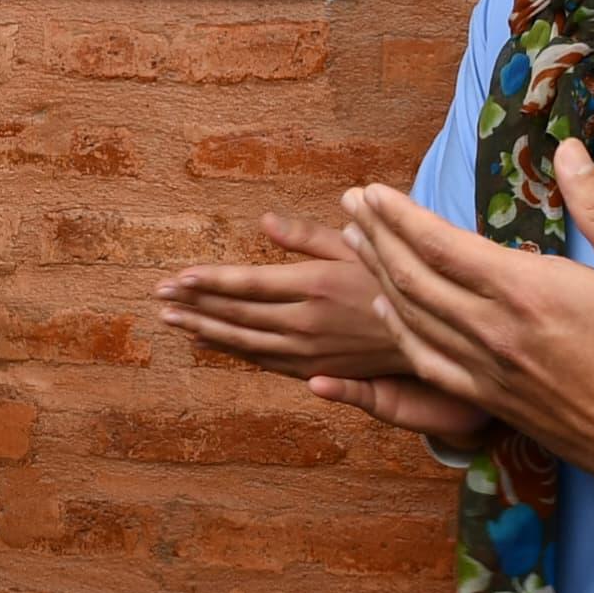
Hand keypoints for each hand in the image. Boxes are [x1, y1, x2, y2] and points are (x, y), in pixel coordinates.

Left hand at [158, 215, 408, 377]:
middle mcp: (308, 322)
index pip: (249, 285)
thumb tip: (264, 222)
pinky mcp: (317, 370)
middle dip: (195, 306)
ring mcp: (310, 352)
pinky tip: (213, 341)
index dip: (209, 282)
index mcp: (317, 285)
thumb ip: (308, 237)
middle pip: (239, 315)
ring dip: (205, 332)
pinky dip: (234, 350)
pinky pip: (265, 361)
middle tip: (160, 298)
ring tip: (174, 321)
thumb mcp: (359, 247)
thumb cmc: (394, 280)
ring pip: (246, 343)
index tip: (177, 278)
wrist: (433, 337)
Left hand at [336, 145, 593, 515]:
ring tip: (356, 244)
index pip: (439, 244)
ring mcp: (486, 369)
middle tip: (351, 205)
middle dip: (376, 236)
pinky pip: (427, 362)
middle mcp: (493, 329)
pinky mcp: (489, 400)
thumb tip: (569, 149)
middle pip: (411, 277)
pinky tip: (386, 313)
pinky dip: (398, 332)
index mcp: (525, 290)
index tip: (371, 190)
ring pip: (411, 317)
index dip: (398, 215)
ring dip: (377, 276)